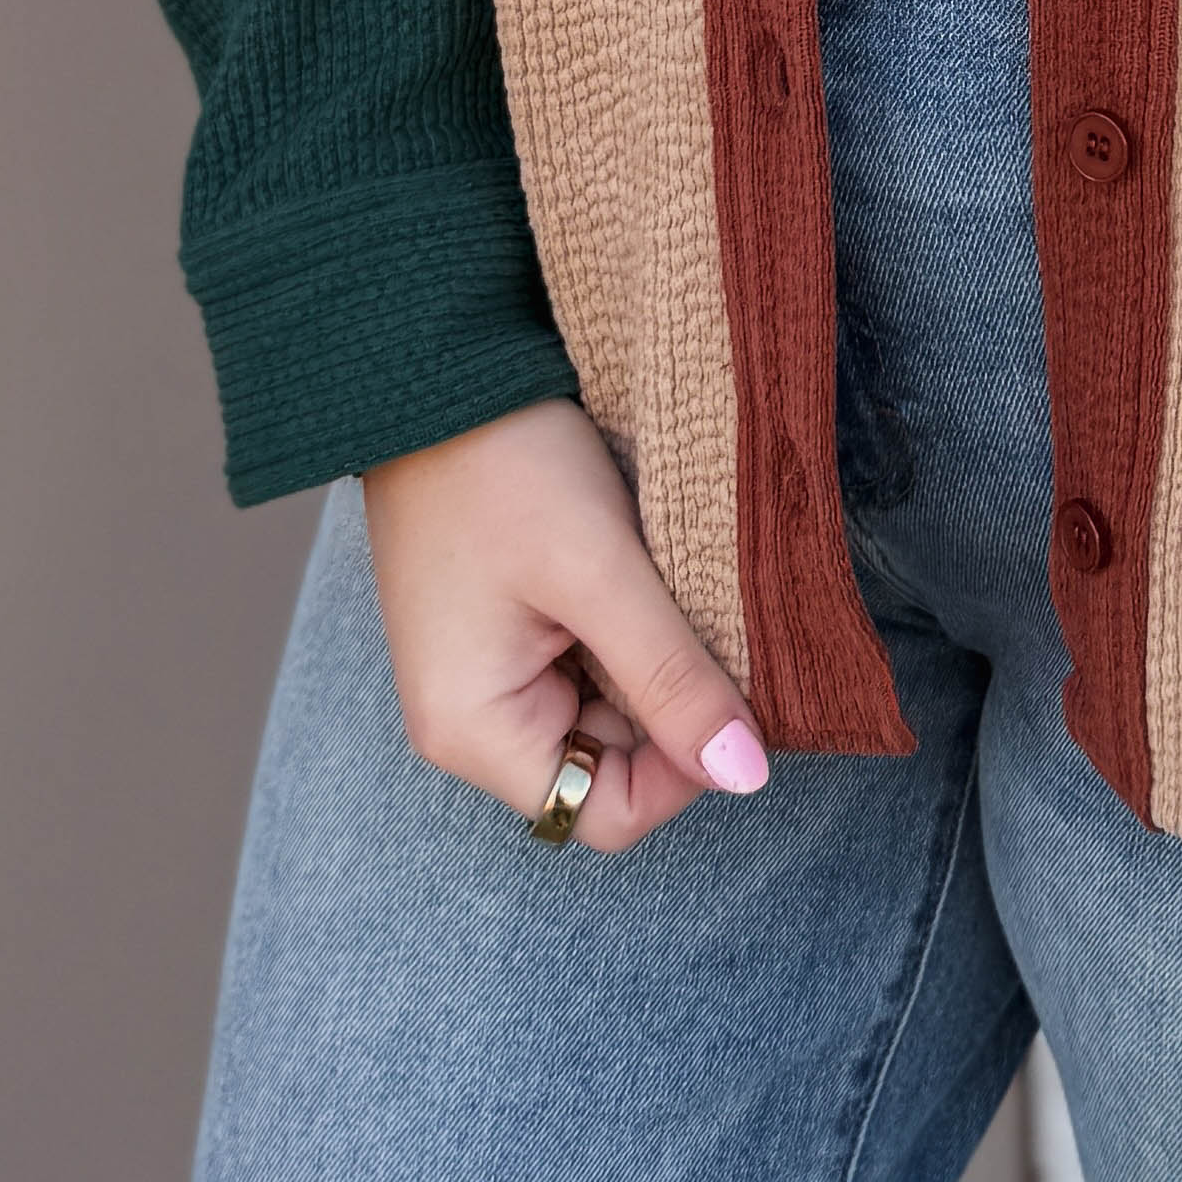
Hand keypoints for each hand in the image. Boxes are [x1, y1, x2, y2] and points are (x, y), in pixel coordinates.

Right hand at [361, 400, 769, 851]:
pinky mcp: (506, 626)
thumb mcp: (600, 572)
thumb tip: (747, 775)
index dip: (683, 769)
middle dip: (670, 701)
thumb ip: (672, 678)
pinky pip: (588, 658)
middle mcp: (471, 719)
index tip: (724, 683)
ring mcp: (486, 672)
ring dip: (653, 656)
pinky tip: (637, 565)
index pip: (604, 814)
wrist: (433, 367)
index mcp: (473, 731)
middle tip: (696, 611)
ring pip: (609, 706)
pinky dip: (628, 624)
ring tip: (659, 577)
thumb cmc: (501, 465)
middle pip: (610, 763)